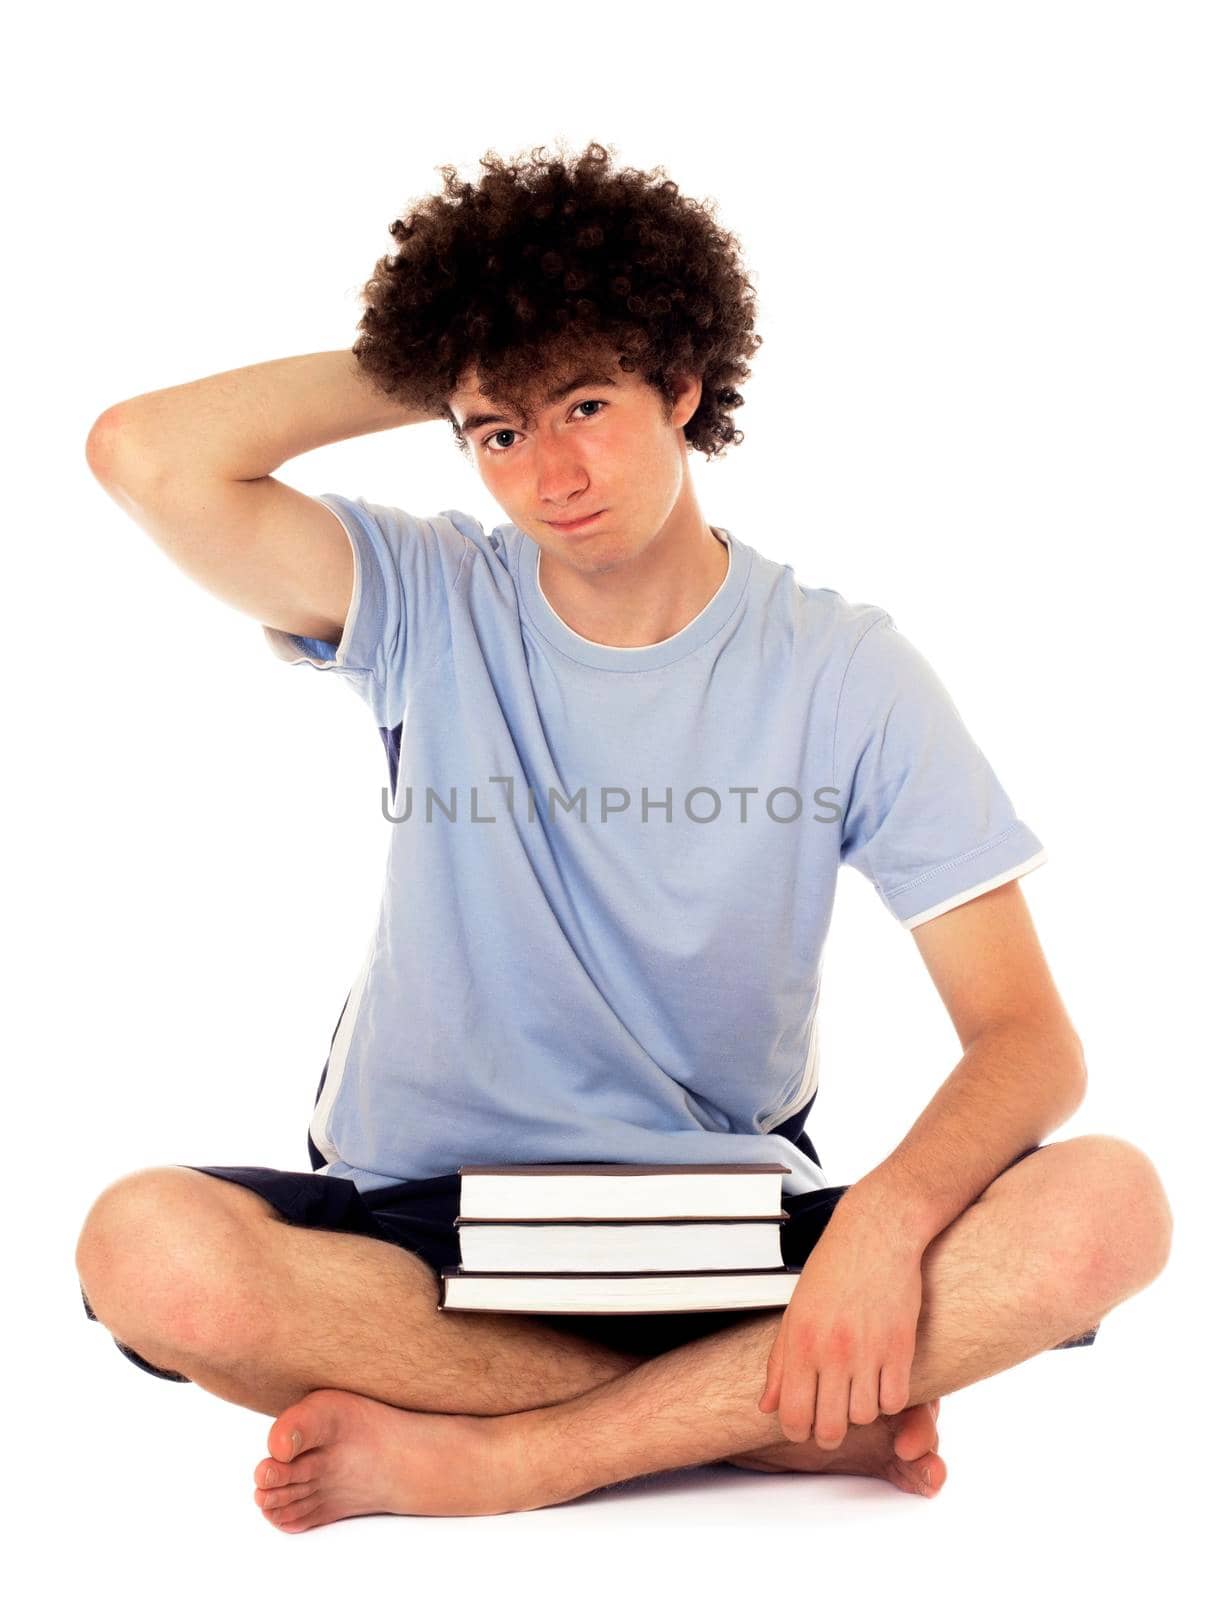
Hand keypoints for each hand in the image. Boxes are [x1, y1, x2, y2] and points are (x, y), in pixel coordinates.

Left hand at [757, 1203, 924, 1448]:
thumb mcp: (795, 1312)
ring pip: (864, 1416)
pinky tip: (881, 1381)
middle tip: (831, 1421)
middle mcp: (833, 1350)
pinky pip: (895, 1400)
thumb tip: (767, 1407)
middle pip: (830, 1427)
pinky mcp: (901, 1346)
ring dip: (860, 1411)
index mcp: (801, 1342)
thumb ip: (779, 1363)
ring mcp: (869, 1350)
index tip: (803, 1427)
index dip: (797, 1431)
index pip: (793, 1415)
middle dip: (828, 1433)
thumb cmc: (833, 1269)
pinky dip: (888, 1399)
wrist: (876, 1234)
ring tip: (857, 1391)